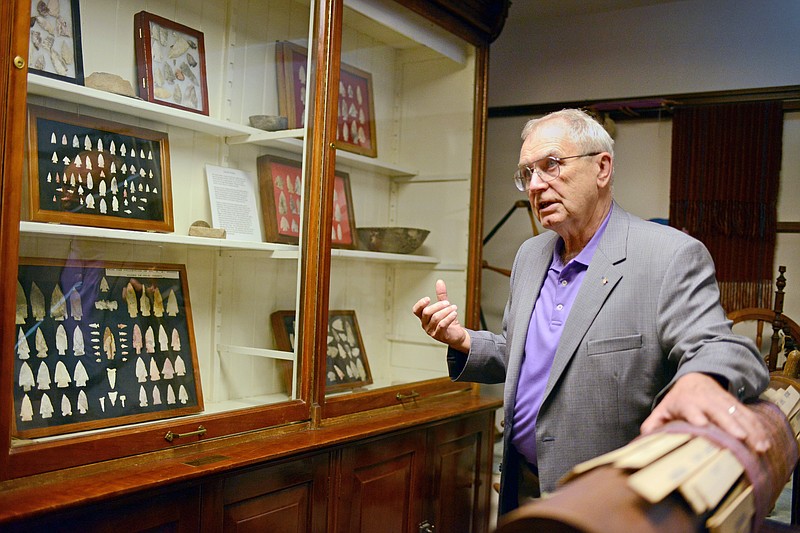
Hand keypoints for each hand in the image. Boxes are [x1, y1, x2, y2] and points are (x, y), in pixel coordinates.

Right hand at [411, 279, 469, 352]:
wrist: (456, 335)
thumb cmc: (448, 322)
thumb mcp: (444, 307)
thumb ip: (441, 295)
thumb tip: (440, 282)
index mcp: (424, 317)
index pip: (416, 310)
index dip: (420, 304)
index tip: (428, 298)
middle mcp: (426, 324)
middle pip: (427, 312)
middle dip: (438, 305)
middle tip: (447, 303)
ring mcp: (431, 331)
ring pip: (435, 318)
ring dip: (446, 311)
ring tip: (454, 308)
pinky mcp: (439, 335)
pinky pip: (442, 325)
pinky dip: (449, 318)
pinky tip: (454, 314)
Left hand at [640, 373, 769, 453]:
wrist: (698, 376)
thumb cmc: (679, 399)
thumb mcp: (665, 407)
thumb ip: (654, 422)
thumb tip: (644, 438)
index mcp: (686, 403)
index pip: (690, 409)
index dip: (696, 416)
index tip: (701, 424)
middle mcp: (706, 401)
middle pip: (719, 413)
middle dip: (729, 424)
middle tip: (739, 438)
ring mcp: (723, 402)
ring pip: (738, 416)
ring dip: (750, 431)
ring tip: (758, 447)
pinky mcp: (736, 405)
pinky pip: (749, 417)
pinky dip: (758, 429)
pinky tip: (765, 443)